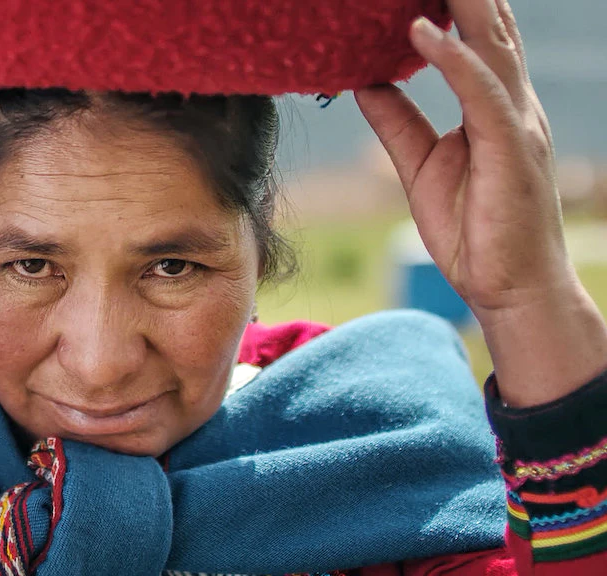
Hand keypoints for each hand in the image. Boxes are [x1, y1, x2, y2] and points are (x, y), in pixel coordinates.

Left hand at [356, 0, 606, 405]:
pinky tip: (423, 31)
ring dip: (462, 2)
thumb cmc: (474, 231)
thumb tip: (364, 83)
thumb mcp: (420, 165)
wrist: (510, 289)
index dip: (453, 1)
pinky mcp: (511, 148)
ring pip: (490, 45)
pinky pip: (480, 92)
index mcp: (492, 107)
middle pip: (489, 28)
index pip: (476, 37)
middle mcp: (511, 105)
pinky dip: (453, 59)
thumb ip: (397, 120)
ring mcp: (516, 123)